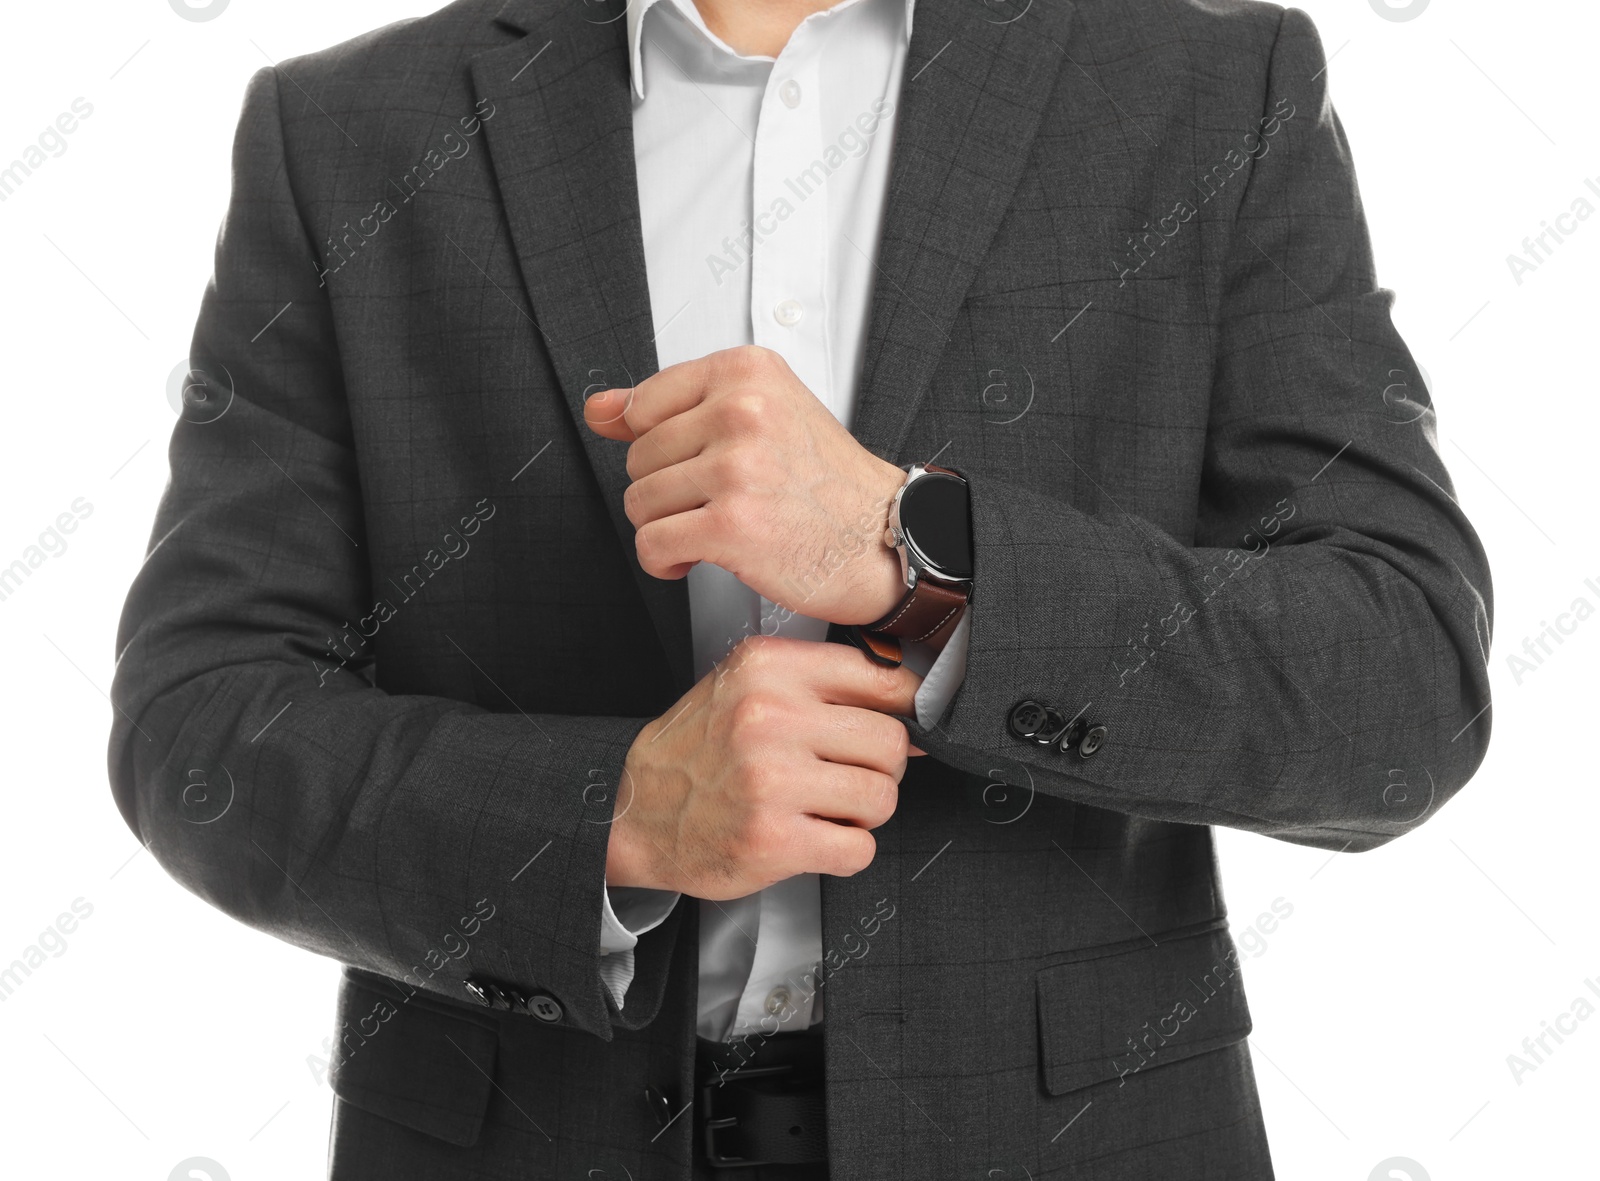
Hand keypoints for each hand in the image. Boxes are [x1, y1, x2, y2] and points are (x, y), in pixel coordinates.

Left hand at [584, 345, 906, 625]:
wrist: (887, 538)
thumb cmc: (829, 484)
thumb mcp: (761, 416)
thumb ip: (672, 407)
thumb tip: (598, 408)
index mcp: (748, 371)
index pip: (644, 405)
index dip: (663, 448)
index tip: (700, 464)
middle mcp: (743, 411)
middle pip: (637, 458)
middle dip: (667, 491)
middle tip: (720, 501)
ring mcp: (737, 468)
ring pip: (639, 503)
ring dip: (668, 528)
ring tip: (715, 528)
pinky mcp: (732, 525)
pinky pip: (652, 544)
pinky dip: (665, 561)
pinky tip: (699, 557)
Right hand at [604, 635, 921, 899]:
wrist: (633, 812)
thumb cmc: (697, 751)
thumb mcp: (749, 687)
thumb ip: (822, 686)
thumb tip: (912, 708)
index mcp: (768, 668)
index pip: (882, 679)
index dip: (905, 709)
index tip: (902, 725)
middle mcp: (769, 718)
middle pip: (890, 742)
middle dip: (880, 768)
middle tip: (846, 775)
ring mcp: (772, 781)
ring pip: (881, 797)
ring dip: (863, 813)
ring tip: (825, 808)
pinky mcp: (773, 840)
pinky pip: (858, 848)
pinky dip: (846, 852)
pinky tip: (813, 839)